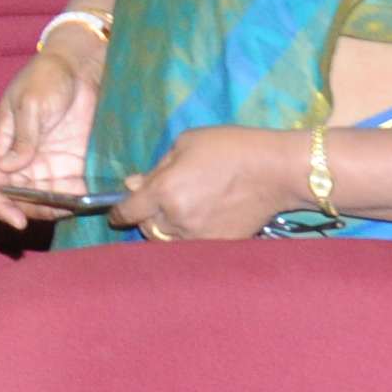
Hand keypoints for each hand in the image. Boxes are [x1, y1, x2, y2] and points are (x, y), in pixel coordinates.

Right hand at [0, 46, 101, 225]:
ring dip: (59, 210)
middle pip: (21, 199)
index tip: (17, 221)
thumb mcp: (30, 103)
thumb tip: (7, 169)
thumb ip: (23, 137)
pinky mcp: (76, 164)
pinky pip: (74, 192)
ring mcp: (51, 164)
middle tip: (58, 211)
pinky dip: (80, 202)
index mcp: (4, 144)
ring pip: (48, 200)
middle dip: (35, 212)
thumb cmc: (47, 76)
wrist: (81, 65)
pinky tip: (93, 201)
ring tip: (77, 207)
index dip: (1, 205)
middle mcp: (25, 160)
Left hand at [113, 124, 306, 243]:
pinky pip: (192, 248)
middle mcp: (177, 219)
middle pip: (146, 229)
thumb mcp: (186, 144)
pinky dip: (188, 237)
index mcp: (165, 191)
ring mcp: (199, 237)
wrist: (275, 171)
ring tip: (180, 210)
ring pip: (168, 241)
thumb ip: (157, 167)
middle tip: (156, 202)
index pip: (128, 212)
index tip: (117, 212)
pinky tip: (200, 220)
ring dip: (166, 229)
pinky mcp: (219, 246)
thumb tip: (133, 184)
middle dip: (145, 217)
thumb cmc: (229, 148)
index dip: (118, 212)